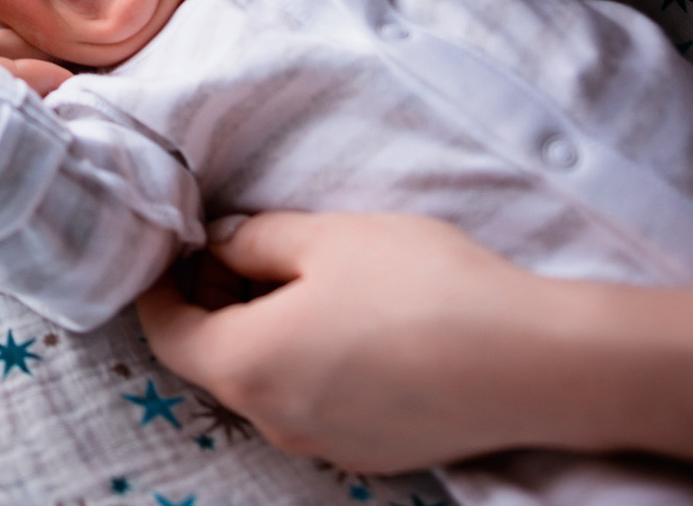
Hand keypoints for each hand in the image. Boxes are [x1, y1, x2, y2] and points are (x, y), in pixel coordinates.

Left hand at [135, 211, 565, 473]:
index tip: (176, 245)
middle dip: (218, 302)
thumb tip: (220, 246)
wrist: (530, 363)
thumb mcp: (325, 237)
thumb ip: (255, 240)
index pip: (166, 332)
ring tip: (310, 277)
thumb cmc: (422, 288)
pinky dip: (312, 364)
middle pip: (215, 360)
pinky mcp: (371, 454)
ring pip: (268, 383)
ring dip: (267, 333)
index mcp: (246, 366)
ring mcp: (323, 447)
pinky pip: (316, 405)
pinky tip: (357, 323)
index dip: (162, 284)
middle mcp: (273, 421)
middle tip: (248, 246)